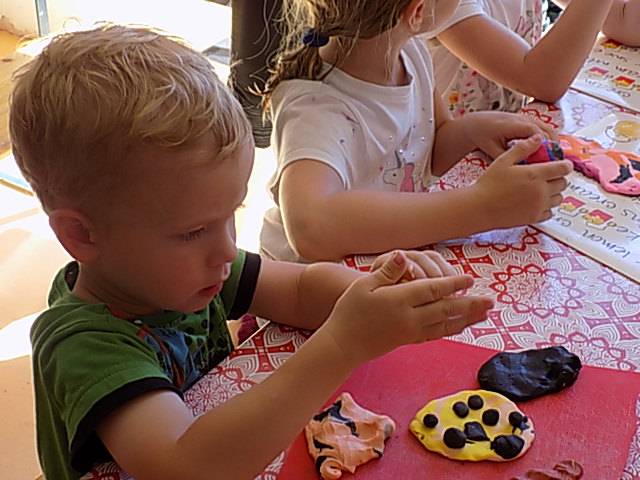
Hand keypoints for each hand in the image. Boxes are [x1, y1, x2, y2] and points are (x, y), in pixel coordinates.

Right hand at [321, 251, 493, 365]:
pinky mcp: (409, 340)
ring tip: (485, 314)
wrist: (343, 343)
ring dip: (468, 318)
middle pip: (446, 309)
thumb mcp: (363, 285)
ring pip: (446, 324)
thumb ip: (387, 271)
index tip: (470, 278)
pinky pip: (437, 333)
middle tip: (492, 301)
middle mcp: (409, 318)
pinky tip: (462, 326)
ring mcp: (411, 331)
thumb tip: (403, 256)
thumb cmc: (349, 310)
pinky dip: (452, 328)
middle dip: (470, 304)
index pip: (432, 290)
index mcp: (399, 301)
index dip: (452, 283)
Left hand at [462, 111, 557, 158]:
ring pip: (548, 128)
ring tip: (555, 158)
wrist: (477, 123)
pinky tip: (548, 152)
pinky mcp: (528, 121)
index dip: (546, 147)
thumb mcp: (492, 149)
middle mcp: (523, 119)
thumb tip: (522, 168)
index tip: (550, 161)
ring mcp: (527, 118)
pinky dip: (548, 139)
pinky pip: (543, 128)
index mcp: (515, 125)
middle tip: (557, 163)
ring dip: (553, 142)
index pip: (537, 134)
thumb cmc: (483, 135)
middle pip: (547, 130)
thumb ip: (507, 157)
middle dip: (553, 146)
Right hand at [473, 134, 572, 226]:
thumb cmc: (488, 184)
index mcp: (536, 174)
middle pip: (563, 183)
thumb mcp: (503, 161)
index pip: (563, 168)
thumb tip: (537, 138)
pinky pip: (550, 212)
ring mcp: (539, 206)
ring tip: (541, 189)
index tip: (562, 164)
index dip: (565, 165)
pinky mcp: (534, 218)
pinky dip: (546, 207)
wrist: (479, 208)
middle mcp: (541, 191)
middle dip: (558, 178)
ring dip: (554, 192)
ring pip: (558, 198)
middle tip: (548, 176)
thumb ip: (522, 148)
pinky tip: (535, 202)